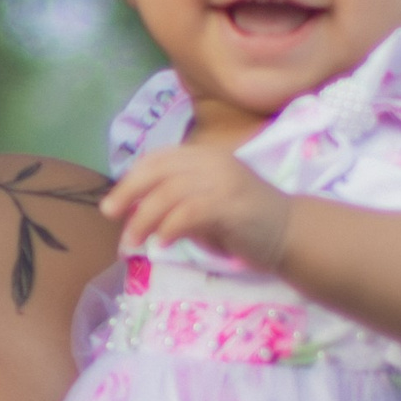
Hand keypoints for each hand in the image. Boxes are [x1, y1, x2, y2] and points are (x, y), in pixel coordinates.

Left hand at [99, 139, 293, 271]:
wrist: (291, 233)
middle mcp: (213, 161)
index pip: (158, 159)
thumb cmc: (244, 223)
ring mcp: (224, 180)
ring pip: (169, 192)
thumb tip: (132, 211)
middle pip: (157, 170)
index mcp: (205, 156)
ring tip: (132, 242)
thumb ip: (175, 201)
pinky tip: (161, 244)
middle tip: (110, 217)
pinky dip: (169, 228)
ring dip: (143, 219)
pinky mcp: (232, 204)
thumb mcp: (204, 204)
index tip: (113, 204)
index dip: (131, 179)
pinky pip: (189, 211)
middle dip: (128, 194)